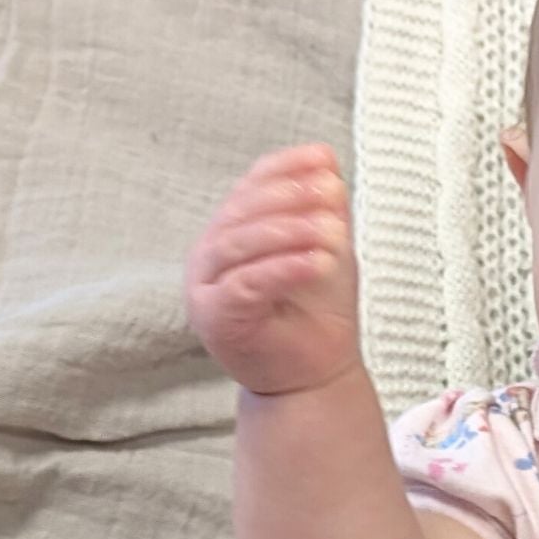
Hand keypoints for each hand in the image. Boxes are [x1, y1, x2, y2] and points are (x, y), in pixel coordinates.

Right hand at [185, 143, 362, 396]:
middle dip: (290, 196)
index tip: (324, 158)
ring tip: (332, 229)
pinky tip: (318, 262)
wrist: (314, 380)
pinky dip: (284, 269)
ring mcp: (206, 286)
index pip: (252, 187)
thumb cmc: (316, 318)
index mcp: (232, 232)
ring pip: (241, 245)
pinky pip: (248, 284)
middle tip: (331, 190)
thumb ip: (323, 212)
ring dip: (290, 231)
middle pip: (243, 212)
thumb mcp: (326, 252)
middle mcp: (211, 255)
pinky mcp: (215, 317)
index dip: (286, 168)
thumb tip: (327, 164)